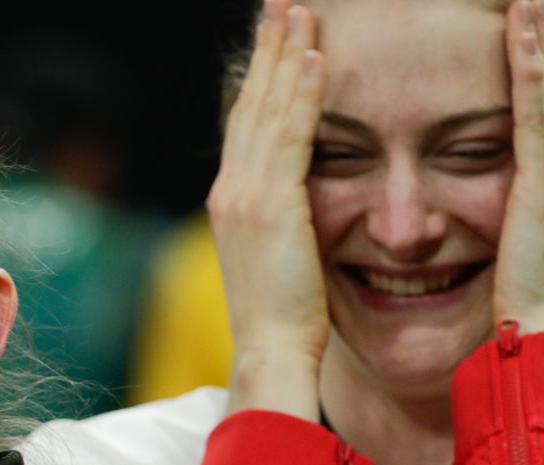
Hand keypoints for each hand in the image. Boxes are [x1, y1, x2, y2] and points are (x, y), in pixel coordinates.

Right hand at [208, 0, 327, 417]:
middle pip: (248, 106)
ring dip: (284, 57)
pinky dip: (301, 96)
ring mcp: (245, 198)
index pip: (244, 127)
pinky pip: (290, 137)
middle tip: (279, 6)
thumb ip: (279, 221)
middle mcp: (229, 192)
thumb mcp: (276, 259)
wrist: (271, 352)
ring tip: (299, 14)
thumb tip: (296, 201)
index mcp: (230, 203)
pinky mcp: (272, 206)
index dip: (258, 80)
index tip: (273, 42)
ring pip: (266, 111)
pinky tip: (314, 61)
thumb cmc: (281, 320)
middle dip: (266, 51)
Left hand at [494, 0, 543, 336]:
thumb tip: (516, 200)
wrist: (541, 335)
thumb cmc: (531, 301)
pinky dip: (530, 72)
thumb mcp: (531, 240)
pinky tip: (520, 37)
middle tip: (533, 2)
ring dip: (542, 41)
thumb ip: (526, 209)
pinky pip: (535, 115)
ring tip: (526, 3)